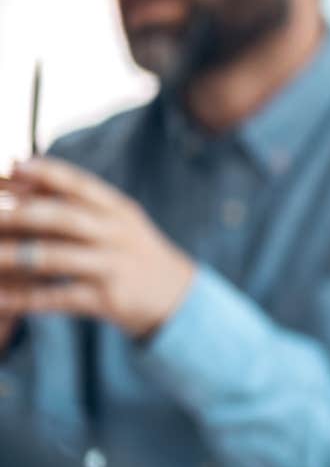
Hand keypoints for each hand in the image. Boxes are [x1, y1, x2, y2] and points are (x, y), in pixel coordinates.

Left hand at [0, 158, 195, 338]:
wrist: (176, 295)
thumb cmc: (130, 252)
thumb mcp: (115, 221)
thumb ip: (73, 200)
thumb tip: (18, 171)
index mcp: (117, 209)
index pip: (80, 184)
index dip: (47, 174)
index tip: (13, 166)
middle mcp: (116, 233)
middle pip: (63, 218)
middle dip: (18, 214)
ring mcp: (113, 266)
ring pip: (56, 258)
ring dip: (13, 257)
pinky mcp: (108, 299)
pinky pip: (60, 298)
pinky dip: (26, 299)